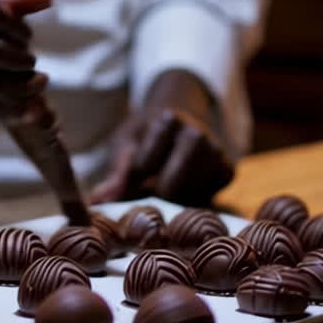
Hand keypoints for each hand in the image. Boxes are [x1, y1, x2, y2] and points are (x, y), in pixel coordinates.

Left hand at [90, 70, 233, 206]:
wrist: (180, 121)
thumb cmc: (145, 135)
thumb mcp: (125, 145)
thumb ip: (115, 175)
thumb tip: (94, 204)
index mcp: (168, 119)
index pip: (143, 166)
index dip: (135, 175)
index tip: (136, 170)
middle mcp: (197, 133)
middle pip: (169, 186)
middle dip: (155, 194)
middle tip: (150, 188)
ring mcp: (217, 152)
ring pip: (188, 197)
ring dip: (174, 199)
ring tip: (166, 183)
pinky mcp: (228, 170)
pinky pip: (207, 200)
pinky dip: (193, 200)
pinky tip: (186, 186)